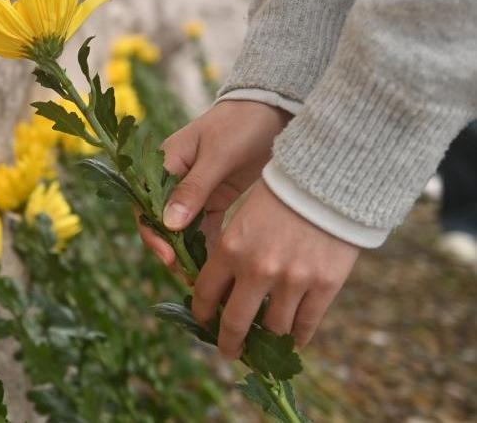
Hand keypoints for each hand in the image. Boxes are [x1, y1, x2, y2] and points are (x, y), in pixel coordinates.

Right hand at [137, 100, 291, 264]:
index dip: (154, 235)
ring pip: (183, 231)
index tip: (170, 258)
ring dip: (191, 254)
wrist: (273, 110)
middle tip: (190, 278)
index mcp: (163, 164)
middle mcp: (173, 180)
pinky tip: (219, 267)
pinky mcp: (214, 199)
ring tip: (204, 281)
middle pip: (162, 224)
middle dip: (173, 251)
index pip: (146, 206)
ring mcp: (194, 191)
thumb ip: (193, 190)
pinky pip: (205, 229)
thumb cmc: (241, 125)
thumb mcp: (217, 156)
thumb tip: (169, 224)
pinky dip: (209, 247)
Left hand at [193, 181, 359, 356]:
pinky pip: (307, 324)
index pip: (206, 294)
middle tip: (229, 352)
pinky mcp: (325, 285)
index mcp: (230, 248)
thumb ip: (230, 251)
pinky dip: (298, 337)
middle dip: (229, 343)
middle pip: (236, 322)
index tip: (203, 321)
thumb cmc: (281, 191)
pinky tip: (293, 341)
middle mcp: (257, 269)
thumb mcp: (243, 216)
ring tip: (264, 346)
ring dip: (266, 341)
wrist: (329, 179)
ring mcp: (293, 280)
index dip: (202, 313)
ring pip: (274, 328)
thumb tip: (220, 287)